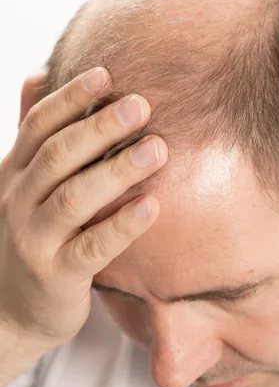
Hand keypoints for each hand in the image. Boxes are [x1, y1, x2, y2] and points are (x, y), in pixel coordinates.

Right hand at [0, 67, 167, 344]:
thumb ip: (35, 138)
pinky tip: (152, 206)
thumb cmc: (33, 238)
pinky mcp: (57, 277)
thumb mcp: (24, 187)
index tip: (107, 74)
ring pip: (73, 198)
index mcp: (12, 175)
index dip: (70, 99)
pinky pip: (92, 248)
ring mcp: (34, 241)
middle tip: (142, 105)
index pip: (37, 128)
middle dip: (99, 128)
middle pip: (57, 156)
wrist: (9, 312)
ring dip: (116, 171)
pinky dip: (122, 225)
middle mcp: (18, 203)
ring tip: (157, 150)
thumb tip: (36, 74)